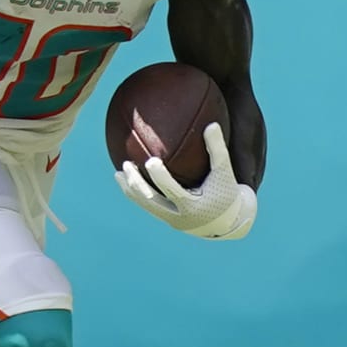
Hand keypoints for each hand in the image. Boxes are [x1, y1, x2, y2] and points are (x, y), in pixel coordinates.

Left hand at [114, 122, 256, 240]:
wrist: (228, 222)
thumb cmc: (226, 192)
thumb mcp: (224, 172)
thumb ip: (217, 150)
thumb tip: (211, 124)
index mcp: (192, 206)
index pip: (171, 191)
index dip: (160, 177)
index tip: (150, 161)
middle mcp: (177, 216)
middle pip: (150, 201)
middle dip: (135, 184)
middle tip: (126, 165)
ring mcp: (170, 220)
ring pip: (144, 205)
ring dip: (130, 190)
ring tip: (118, 173)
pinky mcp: (166, 219)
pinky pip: (147, 205)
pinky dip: (136, 193)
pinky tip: (127, 179)